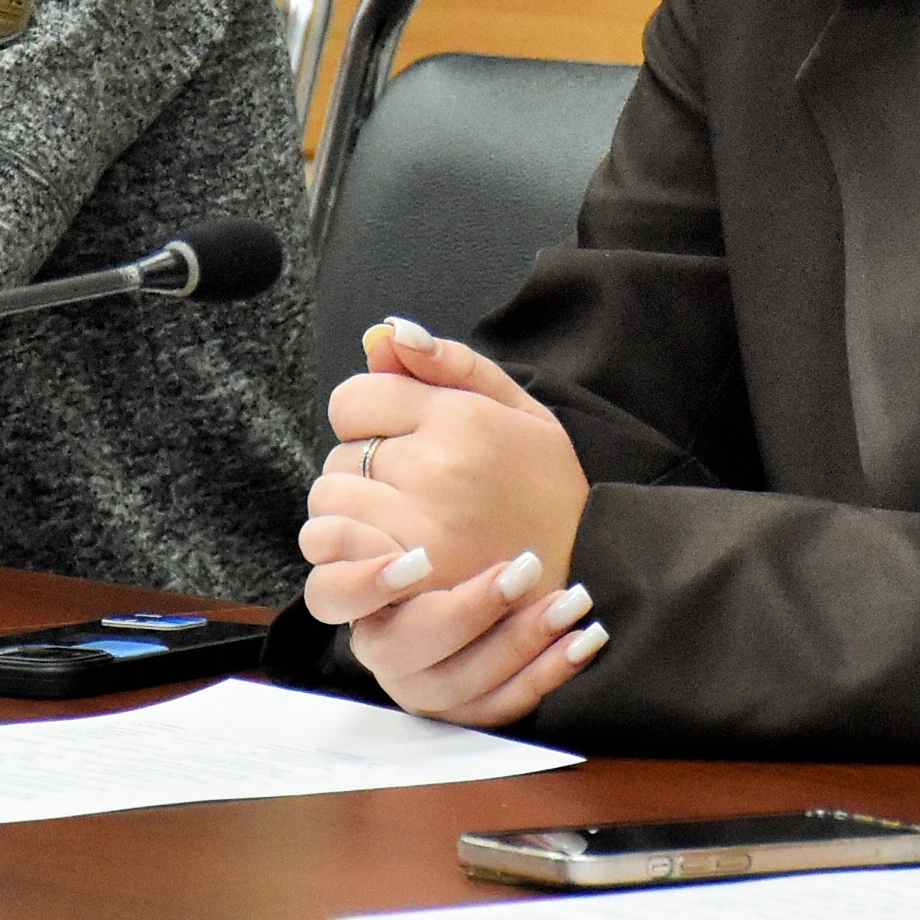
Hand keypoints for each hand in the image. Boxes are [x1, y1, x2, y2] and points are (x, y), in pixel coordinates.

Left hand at [296, 319, 601, 727]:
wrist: (591, 566)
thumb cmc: (550, 485)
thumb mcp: (520, 407)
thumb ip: (451, 363)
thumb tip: (385, 333)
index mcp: (458, 418)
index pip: (352, 399)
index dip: (369, 416)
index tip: (400, 436)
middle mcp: (433, 469)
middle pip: (337, 458)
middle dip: (363, 470)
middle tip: (410, 488)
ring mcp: (417, 530)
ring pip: (328, 509)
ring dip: (352, 517)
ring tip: (400, 524)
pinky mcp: (410, 586)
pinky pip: (334, 563)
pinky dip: (347, 562)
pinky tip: (383, 559)